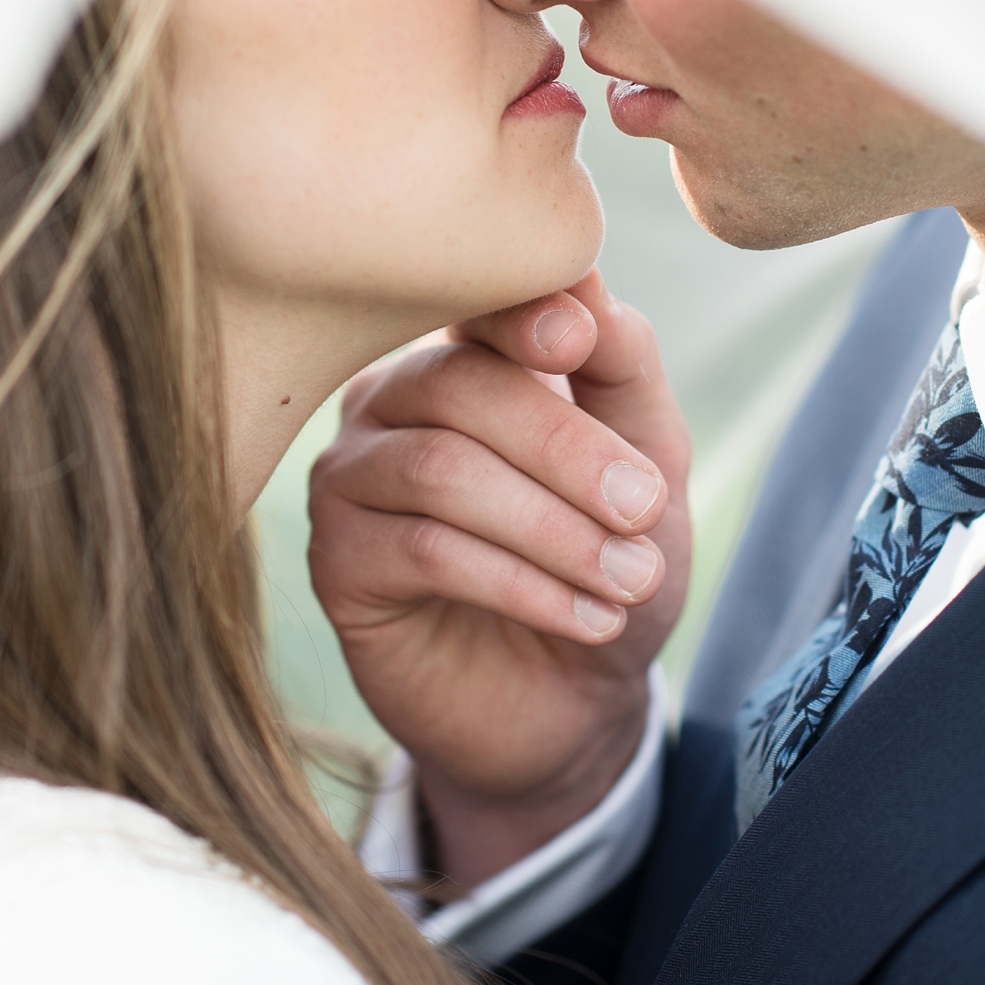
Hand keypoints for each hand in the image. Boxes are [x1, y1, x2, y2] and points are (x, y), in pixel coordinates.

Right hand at [307, 271, 690, 890]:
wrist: (570, 702)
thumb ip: (621, 371)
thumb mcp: (647, 465)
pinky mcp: (337, 562)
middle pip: (455, 385)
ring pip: (438, 469)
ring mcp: (349, 479)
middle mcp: (388, 402)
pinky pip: (422, 550)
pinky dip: (522, 582)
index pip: (472, 306)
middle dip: (565, 447)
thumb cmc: (604, 563)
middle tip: (645, 509)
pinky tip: (587, 617)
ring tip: (629, 580)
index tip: (575, 343)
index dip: (517, 315)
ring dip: (552, 527)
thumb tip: (583, 282)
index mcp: (460, 356)